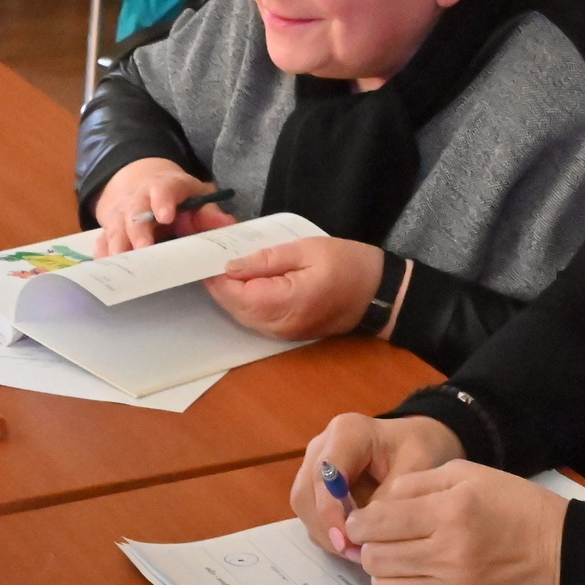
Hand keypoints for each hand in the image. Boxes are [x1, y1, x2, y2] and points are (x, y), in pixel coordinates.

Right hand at [92, 158, 234, 254]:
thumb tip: (228, 225)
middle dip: (138, 231)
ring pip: (115, 227)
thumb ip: (210, 213)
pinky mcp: (109, 228)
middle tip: (143, 249)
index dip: (163, 201)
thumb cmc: (176, 197)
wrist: (141, 185)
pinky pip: (102, 241)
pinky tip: (106, 270)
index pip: (163, 188)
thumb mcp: (195, 197)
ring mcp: (120, 213)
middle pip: (135, 211)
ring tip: (123, 265)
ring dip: (118, 246)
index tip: (166, 216)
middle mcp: (138, 198)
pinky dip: (103, 254)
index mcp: (164, 186)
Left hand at [204, 235, 384, 339]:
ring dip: (230, 294)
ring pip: (242, 316)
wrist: (380, 293)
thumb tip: (231, 267)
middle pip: (234, 308)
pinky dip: (244, 302)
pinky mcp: (288, 333)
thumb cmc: (348, 264)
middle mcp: (279, 326)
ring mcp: (283, 334)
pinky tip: (242, 282)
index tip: (203, 254)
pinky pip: (256, 319)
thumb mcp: (307, 250)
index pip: (236, 295)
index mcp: (285, 303)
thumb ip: (266, 260)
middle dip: (219, 284)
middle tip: (208, 256)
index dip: (216, 277)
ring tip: (223, 266)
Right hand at [291, 412, 465, 558]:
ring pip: (304, 506)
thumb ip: (391, 499)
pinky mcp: (316, 485)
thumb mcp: (418, 468)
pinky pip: (311, 513)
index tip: (347, 540)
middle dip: (326, 527)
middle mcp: (323, 447)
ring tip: (357, 553)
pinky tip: (354, 543)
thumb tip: (365, 534)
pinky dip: (328, 532)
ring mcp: (315, 465)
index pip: (323, 475)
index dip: (330, 511)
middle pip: (305, 492)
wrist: (418, 442)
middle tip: (354, 553)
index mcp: (347, 433)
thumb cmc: (420, 449)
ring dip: (325, 533)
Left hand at [345, 461, 566, 584]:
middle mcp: (449, 555)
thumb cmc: (511, 504)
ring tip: (397, 563)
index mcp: (449, 512)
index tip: (360, 522)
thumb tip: (373, 507)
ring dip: (383, 576)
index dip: (358, 522)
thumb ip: (415, 484)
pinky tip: (415, 584)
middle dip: (369, 547)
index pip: (378, 522)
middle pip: (376, 559)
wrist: (558, 550)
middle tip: (381, 541)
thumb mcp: (466, 474)